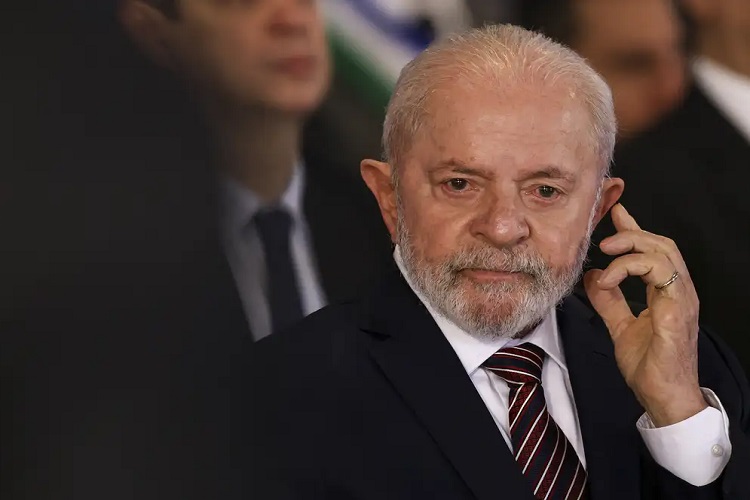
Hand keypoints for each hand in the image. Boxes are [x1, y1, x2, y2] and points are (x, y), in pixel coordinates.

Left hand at [584, 204, 706, 426]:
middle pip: (662, 244)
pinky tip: (607, 280)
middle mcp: (678, 292)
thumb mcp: (620, 327)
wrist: (664, 398)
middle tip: (603, 238)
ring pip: (664, 253)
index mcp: (666, 293)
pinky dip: (631, 270)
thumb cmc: (650, 367)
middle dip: (631, 233)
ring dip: (631, 248)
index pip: (653, 251)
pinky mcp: (677, 312)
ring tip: (604, 255)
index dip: (634, 229)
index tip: (616, 212)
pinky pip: (662, 276)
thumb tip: (592, 276)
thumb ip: (609, 301)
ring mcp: (681, 300)